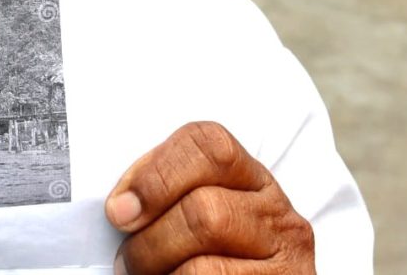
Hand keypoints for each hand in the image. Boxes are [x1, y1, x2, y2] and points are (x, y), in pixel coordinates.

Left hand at [105, 122, 313, 273]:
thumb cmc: (202, 250)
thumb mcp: (188, 208)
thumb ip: (163, 194)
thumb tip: (119, 206)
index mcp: (249, 176)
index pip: (209, 145)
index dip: (156, 173)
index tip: (118, 209)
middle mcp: (277, 214)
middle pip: (205, 210)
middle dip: (150, 240)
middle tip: (126, 260)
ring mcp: (288, 262)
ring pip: (207, 266)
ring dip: (159, 271)